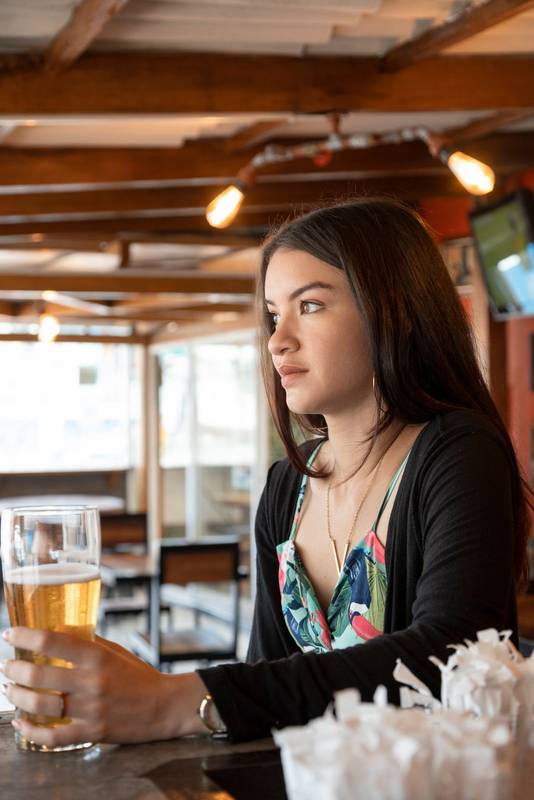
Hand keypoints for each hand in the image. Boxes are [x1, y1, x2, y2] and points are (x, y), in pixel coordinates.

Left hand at [0, 627, 207, 747]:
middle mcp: (92, 681)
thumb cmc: (140, 676)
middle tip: (7, 665)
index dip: (26, 636)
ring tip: (10, 689)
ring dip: (18, 696)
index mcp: (98, 656)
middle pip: (40, 674)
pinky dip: (32, 731)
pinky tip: (21, 723)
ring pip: (41, 705)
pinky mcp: (92, 732)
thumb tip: (59, 633)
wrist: (165, 706)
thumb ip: (89, 643)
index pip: (53, 641)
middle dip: (15, 669)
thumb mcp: (116, 652)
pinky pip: (54, 736)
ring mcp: (91, 709)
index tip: (9, 633)